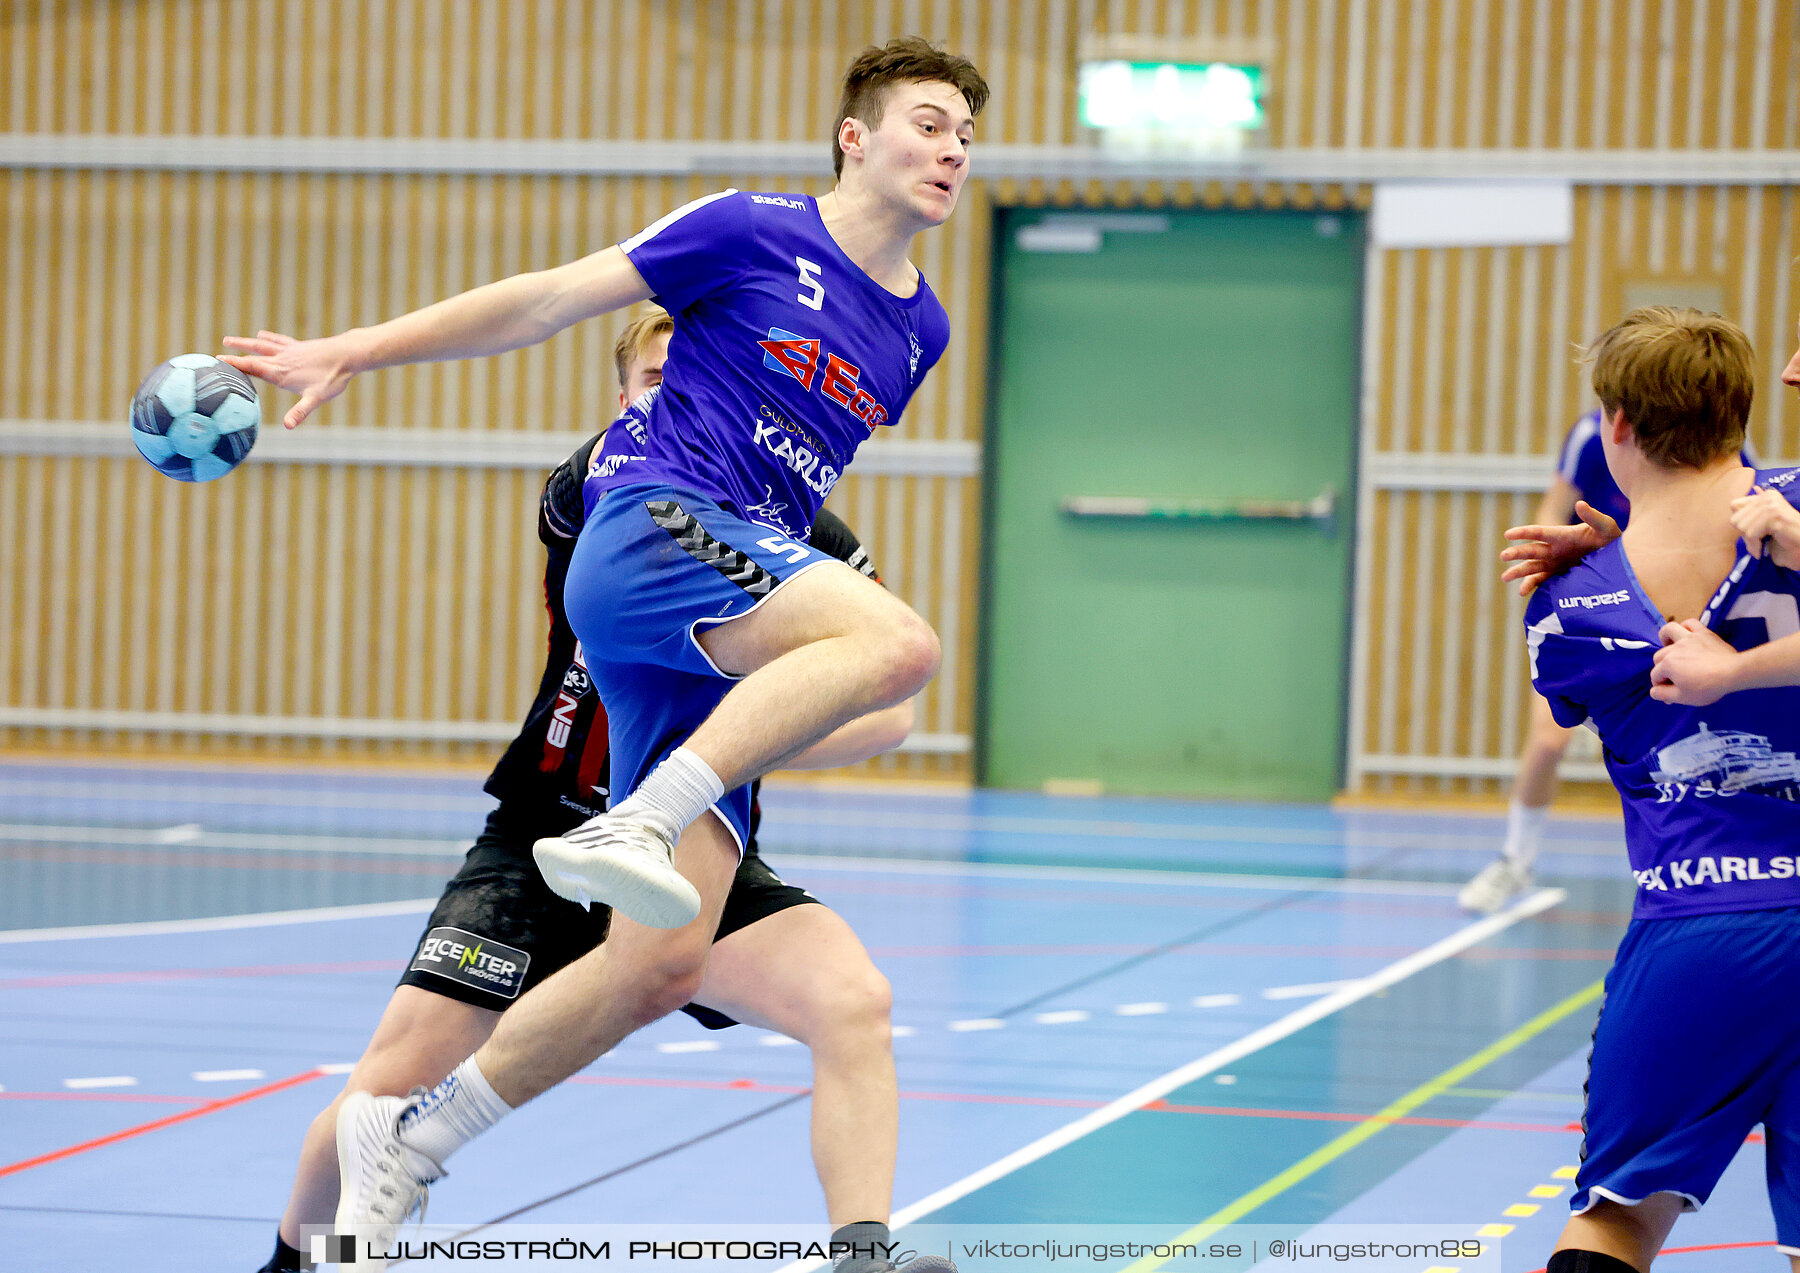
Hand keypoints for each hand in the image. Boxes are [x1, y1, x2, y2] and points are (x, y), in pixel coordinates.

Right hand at [219, 330, 357, 428]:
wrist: (347, 355)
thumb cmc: (332, 378)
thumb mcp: (316, 398)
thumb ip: (300, 412)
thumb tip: (288, 426)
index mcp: (281, 373)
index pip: (252, 367)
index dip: (235, 364)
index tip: (217, 361)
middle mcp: (281, 360)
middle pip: (252, 356)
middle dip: (234, 355)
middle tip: (216, 354)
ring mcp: (289, 351)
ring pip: (262, 345)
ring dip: (245, 343)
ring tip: (229, 340)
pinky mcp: (298, 346)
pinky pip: (278, 341)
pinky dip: (268, 338)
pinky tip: (262, 335)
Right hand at [1500, 501, 1622, 596]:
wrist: (1619, 561)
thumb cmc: (1612, 540)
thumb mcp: (1606, 527)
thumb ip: (1593, 517)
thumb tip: (1580, 503)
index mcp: (1562, 536)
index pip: (1539, 533)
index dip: (1524, 533)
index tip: (1508, 534)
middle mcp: (1554, 549)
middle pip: (1531, 551)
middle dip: (1517, 553)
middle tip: (1503, 556)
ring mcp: (1555, 564)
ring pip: (1532, 567)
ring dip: (1518, 572)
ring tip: (1505, 578)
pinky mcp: (1559, 576)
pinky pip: (1541, 582)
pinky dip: (1532, 586)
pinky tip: (1523, 592)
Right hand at [1650, 618, 1741, 705]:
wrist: (1733, 673)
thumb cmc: (1708, 686)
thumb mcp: (1683, 698)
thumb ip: (1663, 695)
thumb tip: (1653, 692)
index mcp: (1667, 664)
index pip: (1655, 675)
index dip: (1660, 686)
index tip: (1670, 694)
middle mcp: (1674, 648)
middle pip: (1659, 657)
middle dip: (1662, 668)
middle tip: (1674, 679)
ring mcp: (1688, 638)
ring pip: (1669, 631)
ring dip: (1665, 638)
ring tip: (1669, 646)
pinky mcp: (1703, 633)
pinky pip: (1690, 623)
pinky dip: (1685, 627)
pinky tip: (1686, 634)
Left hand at [1729, 485, 1799, 568]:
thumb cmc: (1782, 538)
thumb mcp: (1762, 524)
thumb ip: (1748, 514)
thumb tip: (1732, 504)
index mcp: (1767, 495)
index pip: (1734, 505)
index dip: (1739, 522)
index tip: (1750, 532)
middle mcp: (1769, 497)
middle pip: (1736, 517)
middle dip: (1744, 534)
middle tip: (1756, 542)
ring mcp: (1773, 506)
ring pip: (1743, 527)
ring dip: (1750, 542)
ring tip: (1759, 546)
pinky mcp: (1776, 517)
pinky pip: (1752, 533)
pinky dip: (1754, 545)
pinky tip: (1760, 550)